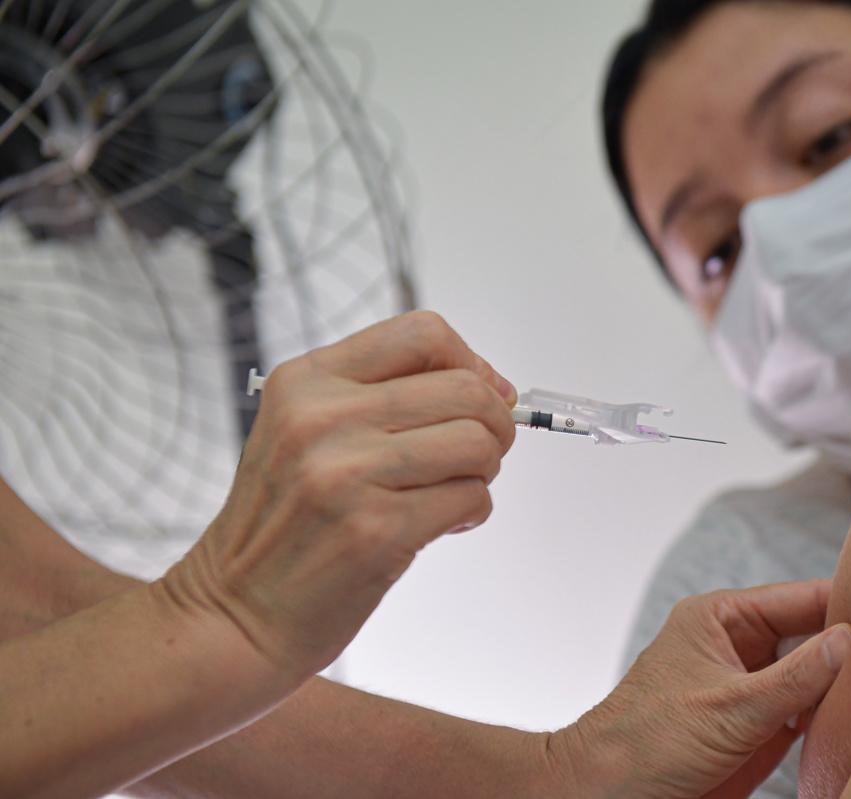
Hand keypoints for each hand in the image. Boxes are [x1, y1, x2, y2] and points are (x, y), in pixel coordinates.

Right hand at [159, 311, 517, 682]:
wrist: (233, 614)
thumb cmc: (287, 524)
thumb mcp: (306, 432)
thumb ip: (384, 396)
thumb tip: (494, 385)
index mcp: (307, 380)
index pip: (423, 333)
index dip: (471, 362)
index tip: (482, 395)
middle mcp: (323, 417)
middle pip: (466, 388)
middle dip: (493, 423)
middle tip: (477, 455)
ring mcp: (348, 473)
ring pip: (478, 442)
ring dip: (484, 470)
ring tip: (453, 490)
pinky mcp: (377, 529)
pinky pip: (473, 498)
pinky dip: (471, 512)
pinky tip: (438, 526)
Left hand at [555, 581, 850, 798]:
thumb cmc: (645, 743)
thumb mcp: (730, 708)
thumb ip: (795, 676)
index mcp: (724, 618)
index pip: (802, 598)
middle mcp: (742, 646)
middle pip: (816, 635)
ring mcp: (753, 688)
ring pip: (819, 676)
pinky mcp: (761, 729)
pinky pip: (810, 715)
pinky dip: (838, 719)